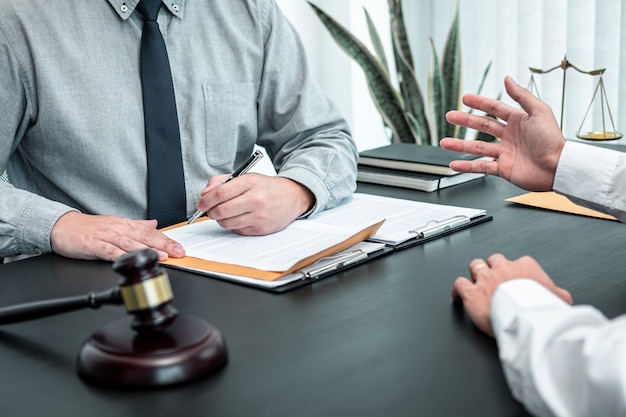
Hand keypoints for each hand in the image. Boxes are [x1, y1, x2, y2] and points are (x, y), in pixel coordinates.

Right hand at [50, 211, 184, 261]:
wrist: (61, 226)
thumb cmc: (88, 228)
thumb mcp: (115, 224)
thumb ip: (136, 226)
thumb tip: (154, 224)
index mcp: (125, 225)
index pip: (151, 232)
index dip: (167, 240)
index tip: (180, 248)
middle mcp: (118, 229)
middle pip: (144, 237)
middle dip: (163, 245)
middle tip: (178, 252)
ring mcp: (105, 236)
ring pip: (130, 243)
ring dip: (147, 250)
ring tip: (162, 256)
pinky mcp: (93, 244)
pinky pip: (109, 250)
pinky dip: (121, 255)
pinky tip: (131, 260)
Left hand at [196, 173, 313, 234]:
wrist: (292, 197)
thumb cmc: (266, 187)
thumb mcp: (246, 176)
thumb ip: (221, 182)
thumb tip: (204, 194)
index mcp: (250, 182)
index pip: (220, 193)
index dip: (206, 200)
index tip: (201, 203)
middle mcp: (256, 199)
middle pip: (222, 210)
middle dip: (211, 212)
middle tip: (210, 210)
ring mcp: (259, 216)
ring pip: (227, 223)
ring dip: (221, 220)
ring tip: (226, 213)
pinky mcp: (261, 229)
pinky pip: (237, 231)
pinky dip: (233, 226)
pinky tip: (240, 218)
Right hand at [440, 76, 565, 191]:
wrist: (558, 168)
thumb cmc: (553, 141)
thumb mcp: (539, 111)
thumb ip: (522, 95)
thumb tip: (508, 79)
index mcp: (519, 121)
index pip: (494, 109)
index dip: (480, 103)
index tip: (465, 98)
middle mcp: (510, 137)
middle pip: (482, 126)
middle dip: (465, 121)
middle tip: (450, 116)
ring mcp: (505, 153)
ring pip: (477, 147)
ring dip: (460, 145)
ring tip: (444, 143)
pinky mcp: (503, 169)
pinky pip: (481, 167)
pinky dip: (467, 166)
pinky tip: (454, 165)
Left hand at [451, 253, 572, 335]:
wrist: (525, 318)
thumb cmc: (541, 308)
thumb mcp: (559, 299)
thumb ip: (559, 295)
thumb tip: (564, 299)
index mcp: (525, 266)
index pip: (520, 262)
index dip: (517, 272)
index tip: (518, 281)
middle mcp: (503, 268)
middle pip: (495, 259)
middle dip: (494, 267)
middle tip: (495, 279)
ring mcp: (485, 279)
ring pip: (475, 265)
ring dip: (475, 272)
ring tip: (476, 280)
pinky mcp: (471, 292)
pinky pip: (459, 284)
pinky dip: (458, 289)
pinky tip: (458, 295)